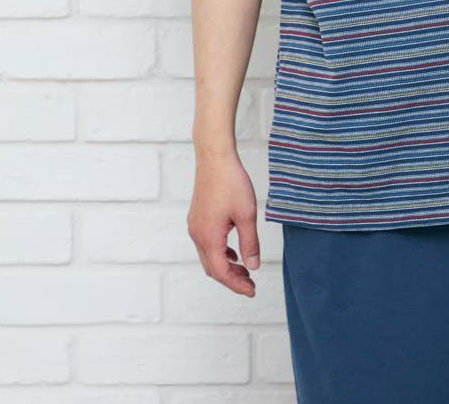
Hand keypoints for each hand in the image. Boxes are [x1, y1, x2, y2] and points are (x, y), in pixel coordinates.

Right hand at [188, 149, 260, 295]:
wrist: (214, 157)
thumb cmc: (231, 183)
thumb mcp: (247, 214)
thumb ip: (250, 243)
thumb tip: (253, 266)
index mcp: (209, 237)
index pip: (221, 273)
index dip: (237, 285)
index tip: (252, 291)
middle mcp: (197, 235)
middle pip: (212, 269)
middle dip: (231, 279)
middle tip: (251, 284)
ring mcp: (195, 226)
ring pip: (208, 258)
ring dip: (225, 267)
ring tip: (245, 270)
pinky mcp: (197, 218)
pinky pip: (206, 245)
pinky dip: (220, 254)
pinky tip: (234, 252)